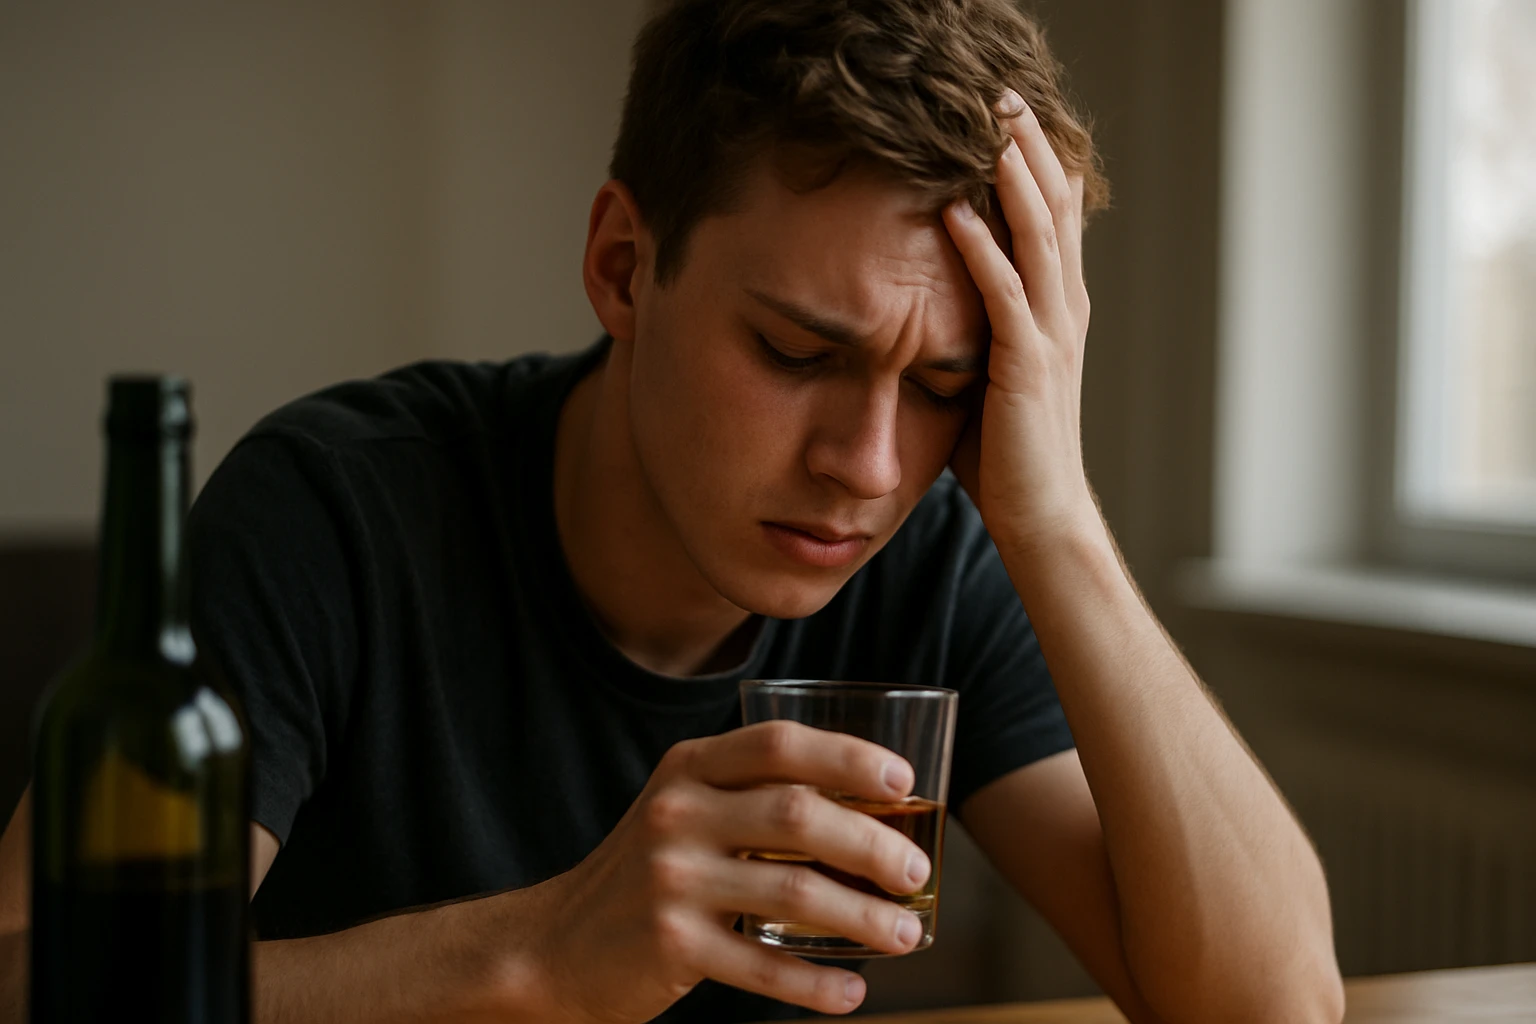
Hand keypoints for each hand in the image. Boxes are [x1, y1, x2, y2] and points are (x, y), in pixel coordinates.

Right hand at [525, 722, 931, 1021]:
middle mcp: (678, 813)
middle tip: (916, 870)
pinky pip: (761, 965)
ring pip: (792, 888)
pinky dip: (814, 982)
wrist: (556, 945)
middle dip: (872, 842)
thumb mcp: (685, 811)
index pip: (777, 743)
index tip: (903, 780)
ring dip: (862, 915)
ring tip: (905, 934)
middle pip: (797, 812)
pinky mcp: (670, 944)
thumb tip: (872, 809)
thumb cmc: (648, 872)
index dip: (847, 755)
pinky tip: (851, 991)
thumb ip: (752, 797)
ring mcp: (671, 879)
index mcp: (689, 769)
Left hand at [944, 90, 1098, 550]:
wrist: (1042, 517)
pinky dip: (981, 250)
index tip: (1010, 117)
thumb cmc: (1009, 455)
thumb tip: (932, 304)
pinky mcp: (1026, 366)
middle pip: (1054, 208)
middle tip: (1004, 94)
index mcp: (1057, 310)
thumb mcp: (991, 374)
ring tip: (990, 127)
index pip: (1054, 219)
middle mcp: (1064, 311)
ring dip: (1012, 179)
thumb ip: (975, 330)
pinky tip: (954, 213)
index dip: (1037, 163)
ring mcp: (1050, 336)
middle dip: (1030, 149)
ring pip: (1039, 237)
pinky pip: (1004, 295)